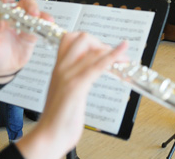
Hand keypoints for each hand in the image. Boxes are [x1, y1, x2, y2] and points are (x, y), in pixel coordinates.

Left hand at [0, 0, 51, 81]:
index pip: (6, 0)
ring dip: (41, 14)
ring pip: (35, 13)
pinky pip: (41, 26)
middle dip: (30, 4)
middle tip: (33, 12)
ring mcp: (24, 25)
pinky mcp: (32, 34)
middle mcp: (14, 17)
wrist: (2, 68)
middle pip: (24, 4)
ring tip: (44, 19)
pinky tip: (49, 24)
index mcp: (1, 15)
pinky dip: (46, 24)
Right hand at [21, 33, 128, 157]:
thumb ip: (75, 80)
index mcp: (59, 69)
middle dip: (101, 44)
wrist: (49, 136)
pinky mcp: (76, 86)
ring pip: (92, 49)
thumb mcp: (67, 93)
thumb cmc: (60, 119)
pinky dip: (113, 56)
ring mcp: (68, 76)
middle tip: (112, 58)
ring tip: (124, 58)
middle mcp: (62, 68)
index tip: (101, 51)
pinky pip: (97, 65)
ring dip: (113, 52)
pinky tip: (122, 53)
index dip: (89, 40)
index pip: (69, 38)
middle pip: (82, 38)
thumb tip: (90, 73)